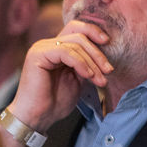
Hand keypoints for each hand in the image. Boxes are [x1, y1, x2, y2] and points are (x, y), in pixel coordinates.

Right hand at [0, 18, 116, 146]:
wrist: (38, 118)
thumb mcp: (78, 80)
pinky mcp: (38, 55)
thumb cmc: (55, 102)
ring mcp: (42, 48)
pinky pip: (65, 52)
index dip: (93, 31)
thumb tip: (104, 57)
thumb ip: (87, 65)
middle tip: (109, 70)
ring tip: (100, 80)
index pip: (76, 29)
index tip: (109, 43)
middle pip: (79, 35)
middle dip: (97, 53)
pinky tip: (87, 75)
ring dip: (92, 62)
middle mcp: (48, 45)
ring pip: (75, 44)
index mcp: (56, 48)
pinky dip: (80, 63)